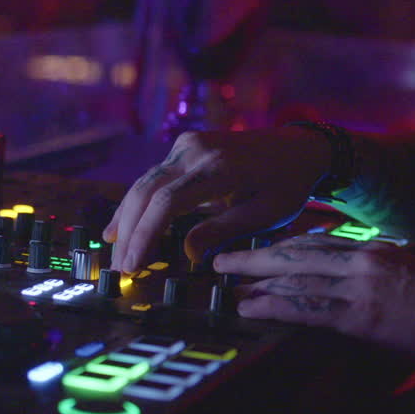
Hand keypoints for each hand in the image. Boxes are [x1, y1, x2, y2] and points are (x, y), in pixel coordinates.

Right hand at [105, 128, 330, 272]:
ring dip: (127, 219)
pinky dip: (137, 203)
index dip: (145, 235)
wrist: (298, 148)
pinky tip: (120, 227)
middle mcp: (196, 150)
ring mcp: (188, 144)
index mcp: (219, 167)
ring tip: (117, 254)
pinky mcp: (185, 146)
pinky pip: (154, 177)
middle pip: (147, 192)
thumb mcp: (264, 215)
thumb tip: (188, 254)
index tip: (134, 265)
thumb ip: (223, 232)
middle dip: (129, 233)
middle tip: (121, 269)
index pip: (167, 203)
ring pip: (144, 183)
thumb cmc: (286, 185)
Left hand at [215, 234, 414, 367]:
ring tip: (227, 287)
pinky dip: (274, 307)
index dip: (281, 246)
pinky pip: (307, 308)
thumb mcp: (411, 270)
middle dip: (255, 255)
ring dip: (255, 282)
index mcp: (373, 249)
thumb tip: (358, 271)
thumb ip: (381, 267)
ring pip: (295, 278)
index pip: (317, 241)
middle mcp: (361, 261)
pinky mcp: (360, 317)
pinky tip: (251, 308)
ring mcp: (358, 287)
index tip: (256, 249)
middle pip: (296, 253)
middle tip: (221, 259)